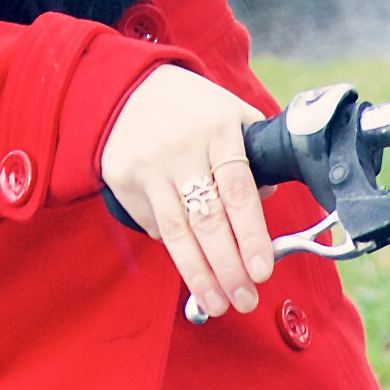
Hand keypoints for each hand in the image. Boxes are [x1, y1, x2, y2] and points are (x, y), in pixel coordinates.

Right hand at [100, 65, 278, 320]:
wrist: (127, 85)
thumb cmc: (192, 106)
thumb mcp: (230, 112)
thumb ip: (253, 152)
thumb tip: (266, 196)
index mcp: (217, 128)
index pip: (238, 190)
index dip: (250, 234)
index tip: (262, 270)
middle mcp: (180, 148)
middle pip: (207, 220)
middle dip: (228, 268)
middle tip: (245, 300)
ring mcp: (148, 166)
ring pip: (176, 232)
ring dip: (199, 275)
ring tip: (218, 303)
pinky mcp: (122, 179)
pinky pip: (152, 224)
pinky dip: (172, 246)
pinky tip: (189, 261)